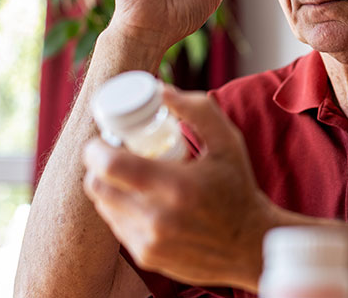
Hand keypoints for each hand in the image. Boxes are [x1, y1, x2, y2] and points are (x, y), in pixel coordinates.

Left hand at [82, 85, 273, 288]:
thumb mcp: (228, 142)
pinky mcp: (147, 257)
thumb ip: (197, 110)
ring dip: (110, 187)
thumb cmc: (238, 187)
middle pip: (97, 186)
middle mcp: (156, 218)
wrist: (251, 244)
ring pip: (104, 206)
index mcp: (175, 186)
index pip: (108, 165)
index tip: (107, 139)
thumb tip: (160, 90)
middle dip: (99, 165)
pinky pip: (117, 226)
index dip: (96, 148)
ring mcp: (149, 242)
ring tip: (134, 176)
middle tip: (118, 153)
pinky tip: (144, 200)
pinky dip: (123, 209)